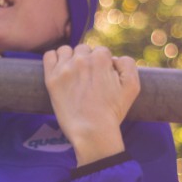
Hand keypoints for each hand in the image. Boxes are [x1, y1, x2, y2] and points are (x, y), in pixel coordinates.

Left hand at [43, 44, 139, 165]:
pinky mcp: (51, 79)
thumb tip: (113, 58)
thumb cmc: (113, 111)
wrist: (91, 131)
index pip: (101, 51)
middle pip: (83, 50)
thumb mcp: (132, 86)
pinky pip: (49, 56)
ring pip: (66, 51)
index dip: (103, 65)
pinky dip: (54, 60)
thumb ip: (127, 64)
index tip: (101, 79)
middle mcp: (81, 59)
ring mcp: (65, 69)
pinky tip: (60, 72)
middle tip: (87, 80)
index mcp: (101, 58)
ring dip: (69, 59)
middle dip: (86, 61)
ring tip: (73, 76)